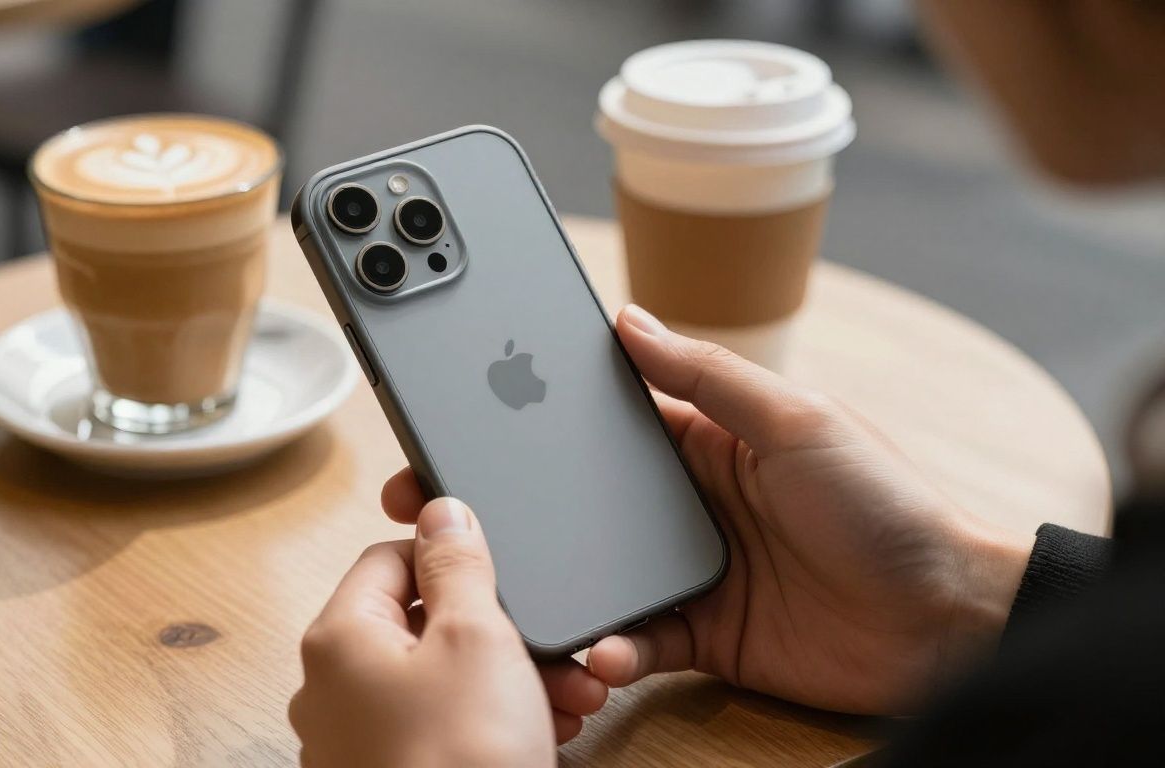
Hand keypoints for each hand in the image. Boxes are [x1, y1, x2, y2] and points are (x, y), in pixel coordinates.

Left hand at [290, 498, 605, 767]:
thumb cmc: (462, 759)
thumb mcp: (476, 634)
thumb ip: (457, 562)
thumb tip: (440, 508)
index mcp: (340, 637)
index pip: (390, 557)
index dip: (453, 559)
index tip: (504, 574)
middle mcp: (332, 690)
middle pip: (423, 626)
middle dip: (501, 632)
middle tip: (555, 649)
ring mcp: (356, 744)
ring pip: (441, 683)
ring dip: (510, 681)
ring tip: (569, 699)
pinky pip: (442, 731)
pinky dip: (491, 725)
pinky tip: (545, 736)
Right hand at [381, 305, 1032, 715]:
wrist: (945, 620)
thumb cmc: (886, 502)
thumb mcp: (796, 420)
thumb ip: (708, 376)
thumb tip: (628, 320)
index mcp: (704, 440)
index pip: (603, 423)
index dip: (535, 417)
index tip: (470, 414)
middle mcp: (685, 503)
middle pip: (577, 501)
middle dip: (512, 505)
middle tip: (434, 501)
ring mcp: (688, 571)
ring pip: (593, 574)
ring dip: (553, 583)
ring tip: (511, 591)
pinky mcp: (700, 636)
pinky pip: (632, 640)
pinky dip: (608, 647)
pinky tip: (601, 648)